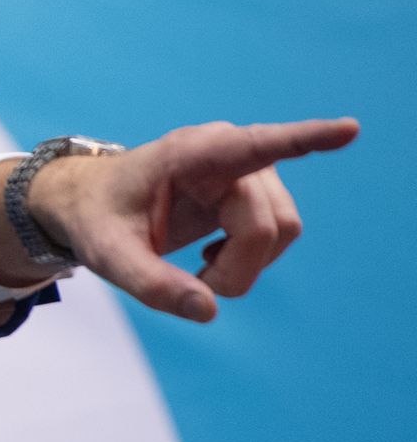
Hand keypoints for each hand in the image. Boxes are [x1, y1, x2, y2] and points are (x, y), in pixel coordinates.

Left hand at [0, 118, 359, 321]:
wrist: (92, 202)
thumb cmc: (97, 219)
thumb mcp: (107, 255)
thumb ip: (151, 284)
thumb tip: (209, 311)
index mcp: (190, 154)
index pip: (254, 145)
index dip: (305, 139)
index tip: (349, 130)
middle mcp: (228, 154)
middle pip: (270, 224)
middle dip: (240, 267)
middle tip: (196, 285)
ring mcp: (247, 171)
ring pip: (282, 231)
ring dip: (247, 265)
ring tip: (199, 269)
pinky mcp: (254, 191)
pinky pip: (278, 234)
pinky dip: (249, 260)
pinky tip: (211, 258)